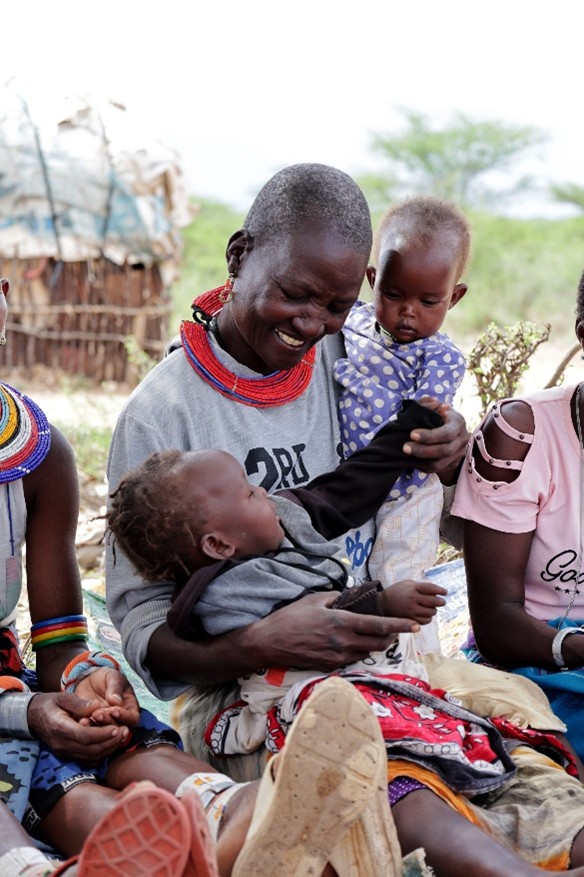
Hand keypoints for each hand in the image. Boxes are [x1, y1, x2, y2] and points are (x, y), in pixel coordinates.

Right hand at [27, 691, 130, 765]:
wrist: (33, 717)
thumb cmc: (50, 704)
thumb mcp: (62, 697)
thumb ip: (79, 703)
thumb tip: (97, 706)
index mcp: (59, 728)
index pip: (84, 736)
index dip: (102, 734)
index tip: (117, 728)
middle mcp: (61, 744)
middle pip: (90, 750)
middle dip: (110, 743)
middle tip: (125, 732)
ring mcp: (64, 752)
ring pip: (90, 757)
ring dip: (108, 749)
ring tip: (122, 736)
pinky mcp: (67, 755)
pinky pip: (86, 759)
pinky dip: (101, 754)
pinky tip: (111, 743)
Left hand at [75, 668, 140, 727]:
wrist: (90, 681)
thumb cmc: (106, 678)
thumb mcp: (113, 677)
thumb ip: (115, 687)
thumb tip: (116, 701)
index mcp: (130, 709)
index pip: (133, 719)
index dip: (125, 717)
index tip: (114, 709)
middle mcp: (119, 720)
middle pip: (118, 728)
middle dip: (108, 722)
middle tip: (98, 713)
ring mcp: (105, 725)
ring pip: (104, 733)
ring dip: (96, 726)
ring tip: (89, 716)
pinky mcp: (92, 726)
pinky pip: (91, 731)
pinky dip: (87, 727)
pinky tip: (82, 721)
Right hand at [241, 591, 419, 671]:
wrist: (269, 643)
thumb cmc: (290, 618)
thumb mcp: (314, 600)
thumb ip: (337, 598)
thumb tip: (351, 597)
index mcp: (341, 623)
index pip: (378, 625)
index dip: (399, 626)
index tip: (414, 625)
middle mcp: (343, 642)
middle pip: (378, 643)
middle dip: (391, 636)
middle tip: (396, 629)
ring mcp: (337, 658)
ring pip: (367, 652)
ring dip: (375, 644)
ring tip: (376, 634)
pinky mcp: (330, 667)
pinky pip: (352, 659)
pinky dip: (358, 650)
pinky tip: (353, 643)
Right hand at [381, 580, 446, 624]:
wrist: (383, 603)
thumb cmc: (398, 591)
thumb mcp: (408, 584)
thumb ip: (421, 586)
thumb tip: (437, 592)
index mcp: (413, 588)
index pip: (430, 588)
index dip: (440, 590)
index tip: (445, 592)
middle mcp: (412, 599)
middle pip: (434, 601)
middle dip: (441, 602)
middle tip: (442, 602)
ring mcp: (411, 610)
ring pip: (431, 612)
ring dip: (434, 610)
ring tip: (431, 608)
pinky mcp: (410, 619)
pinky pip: (426, 621)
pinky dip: (428, 618)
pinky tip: (426, 615)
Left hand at [403, 398, 468, 482]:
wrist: (451, 429)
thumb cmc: (439, 415)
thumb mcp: (435, 407)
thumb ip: (429, 404)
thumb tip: (434, 403)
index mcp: (458, 423)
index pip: (447, 433)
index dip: (429, 436)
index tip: (412, 434)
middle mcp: (462, 440)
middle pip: (444, 450)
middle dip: (422, 450)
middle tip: (405, 447)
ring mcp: (459, 454)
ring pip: (440, 463)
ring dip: (421, 460)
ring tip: (406, 454)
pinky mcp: (452, 464)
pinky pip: (436, 470)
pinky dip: (423, 466)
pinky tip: (412, 460)